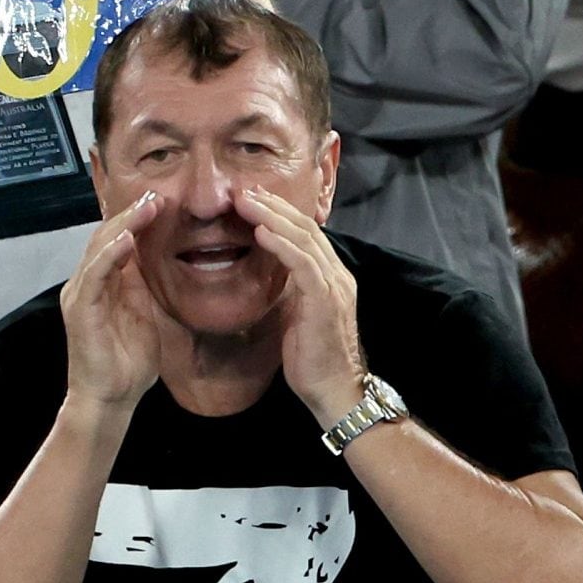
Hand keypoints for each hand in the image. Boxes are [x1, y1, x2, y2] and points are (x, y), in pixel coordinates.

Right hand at [61, 191, 164, 409]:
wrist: (110, 399)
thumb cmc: (127, 363)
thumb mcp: (143, 314)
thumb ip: (142, 286)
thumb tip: (155, 258)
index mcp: (101, 283)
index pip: (116, 240)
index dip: (136, 219)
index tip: (161, 200)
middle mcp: (85, 283)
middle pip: (105, 236)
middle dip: (131, 214)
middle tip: (157, 194)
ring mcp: (80, 294)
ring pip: (99, 248)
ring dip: (124, 225)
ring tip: (148, 206)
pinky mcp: (80, 309)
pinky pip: (95, 274)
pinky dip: (111, 254)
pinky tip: (128, 239)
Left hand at [234, 187, 366, 427]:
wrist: (335, 392)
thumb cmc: (313, 359)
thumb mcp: (299, 315)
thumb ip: (292, 290)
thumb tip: (272, 271)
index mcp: (332, 277)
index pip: (307, 234)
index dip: (280, 213)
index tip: (253, 200)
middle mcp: (338, 275)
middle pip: (306, 227)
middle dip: (274, 205)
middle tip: (244, 190)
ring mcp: (334, 286)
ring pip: (304, 238)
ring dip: (272, 216)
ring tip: (245, 202)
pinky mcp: (325, 301)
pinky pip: (303, 263)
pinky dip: (281, 244)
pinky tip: (260, 231)